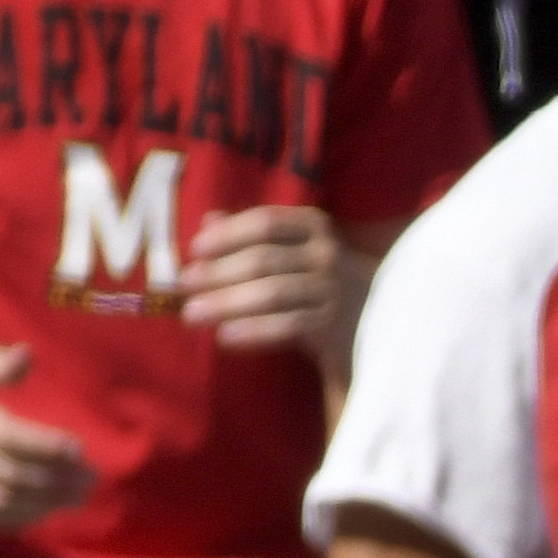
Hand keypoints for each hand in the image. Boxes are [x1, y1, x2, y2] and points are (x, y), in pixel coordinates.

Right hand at [0, 332, 89, 536]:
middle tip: (90, 478)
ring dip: (45, 504)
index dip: (44, 446)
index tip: (77, 447)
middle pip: (10, 475)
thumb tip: (26, 357)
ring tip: (77, 496)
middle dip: (56, 481)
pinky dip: (18, 519)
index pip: (7, 438)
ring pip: (1, 501)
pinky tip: (46, 511)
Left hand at [175, 199, 354, 361]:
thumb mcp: (293, 248)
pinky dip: (254, 331)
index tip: (195, 250)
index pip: (265, 223)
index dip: (227, 234)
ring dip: (227, 303)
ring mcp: (333, 291)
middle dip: (218, 273)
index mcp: (313, 226)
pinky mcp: (334, 327)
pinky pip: (287, 326)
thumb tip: (207, 220)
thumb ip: (254, 234)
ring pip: (272, 293)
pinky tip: (226, 337)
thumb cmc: (321, 280)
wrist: (375, 319)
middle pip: (263, 259)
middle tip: (183, 286)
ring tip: (192, 314)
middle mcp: (327, 253)